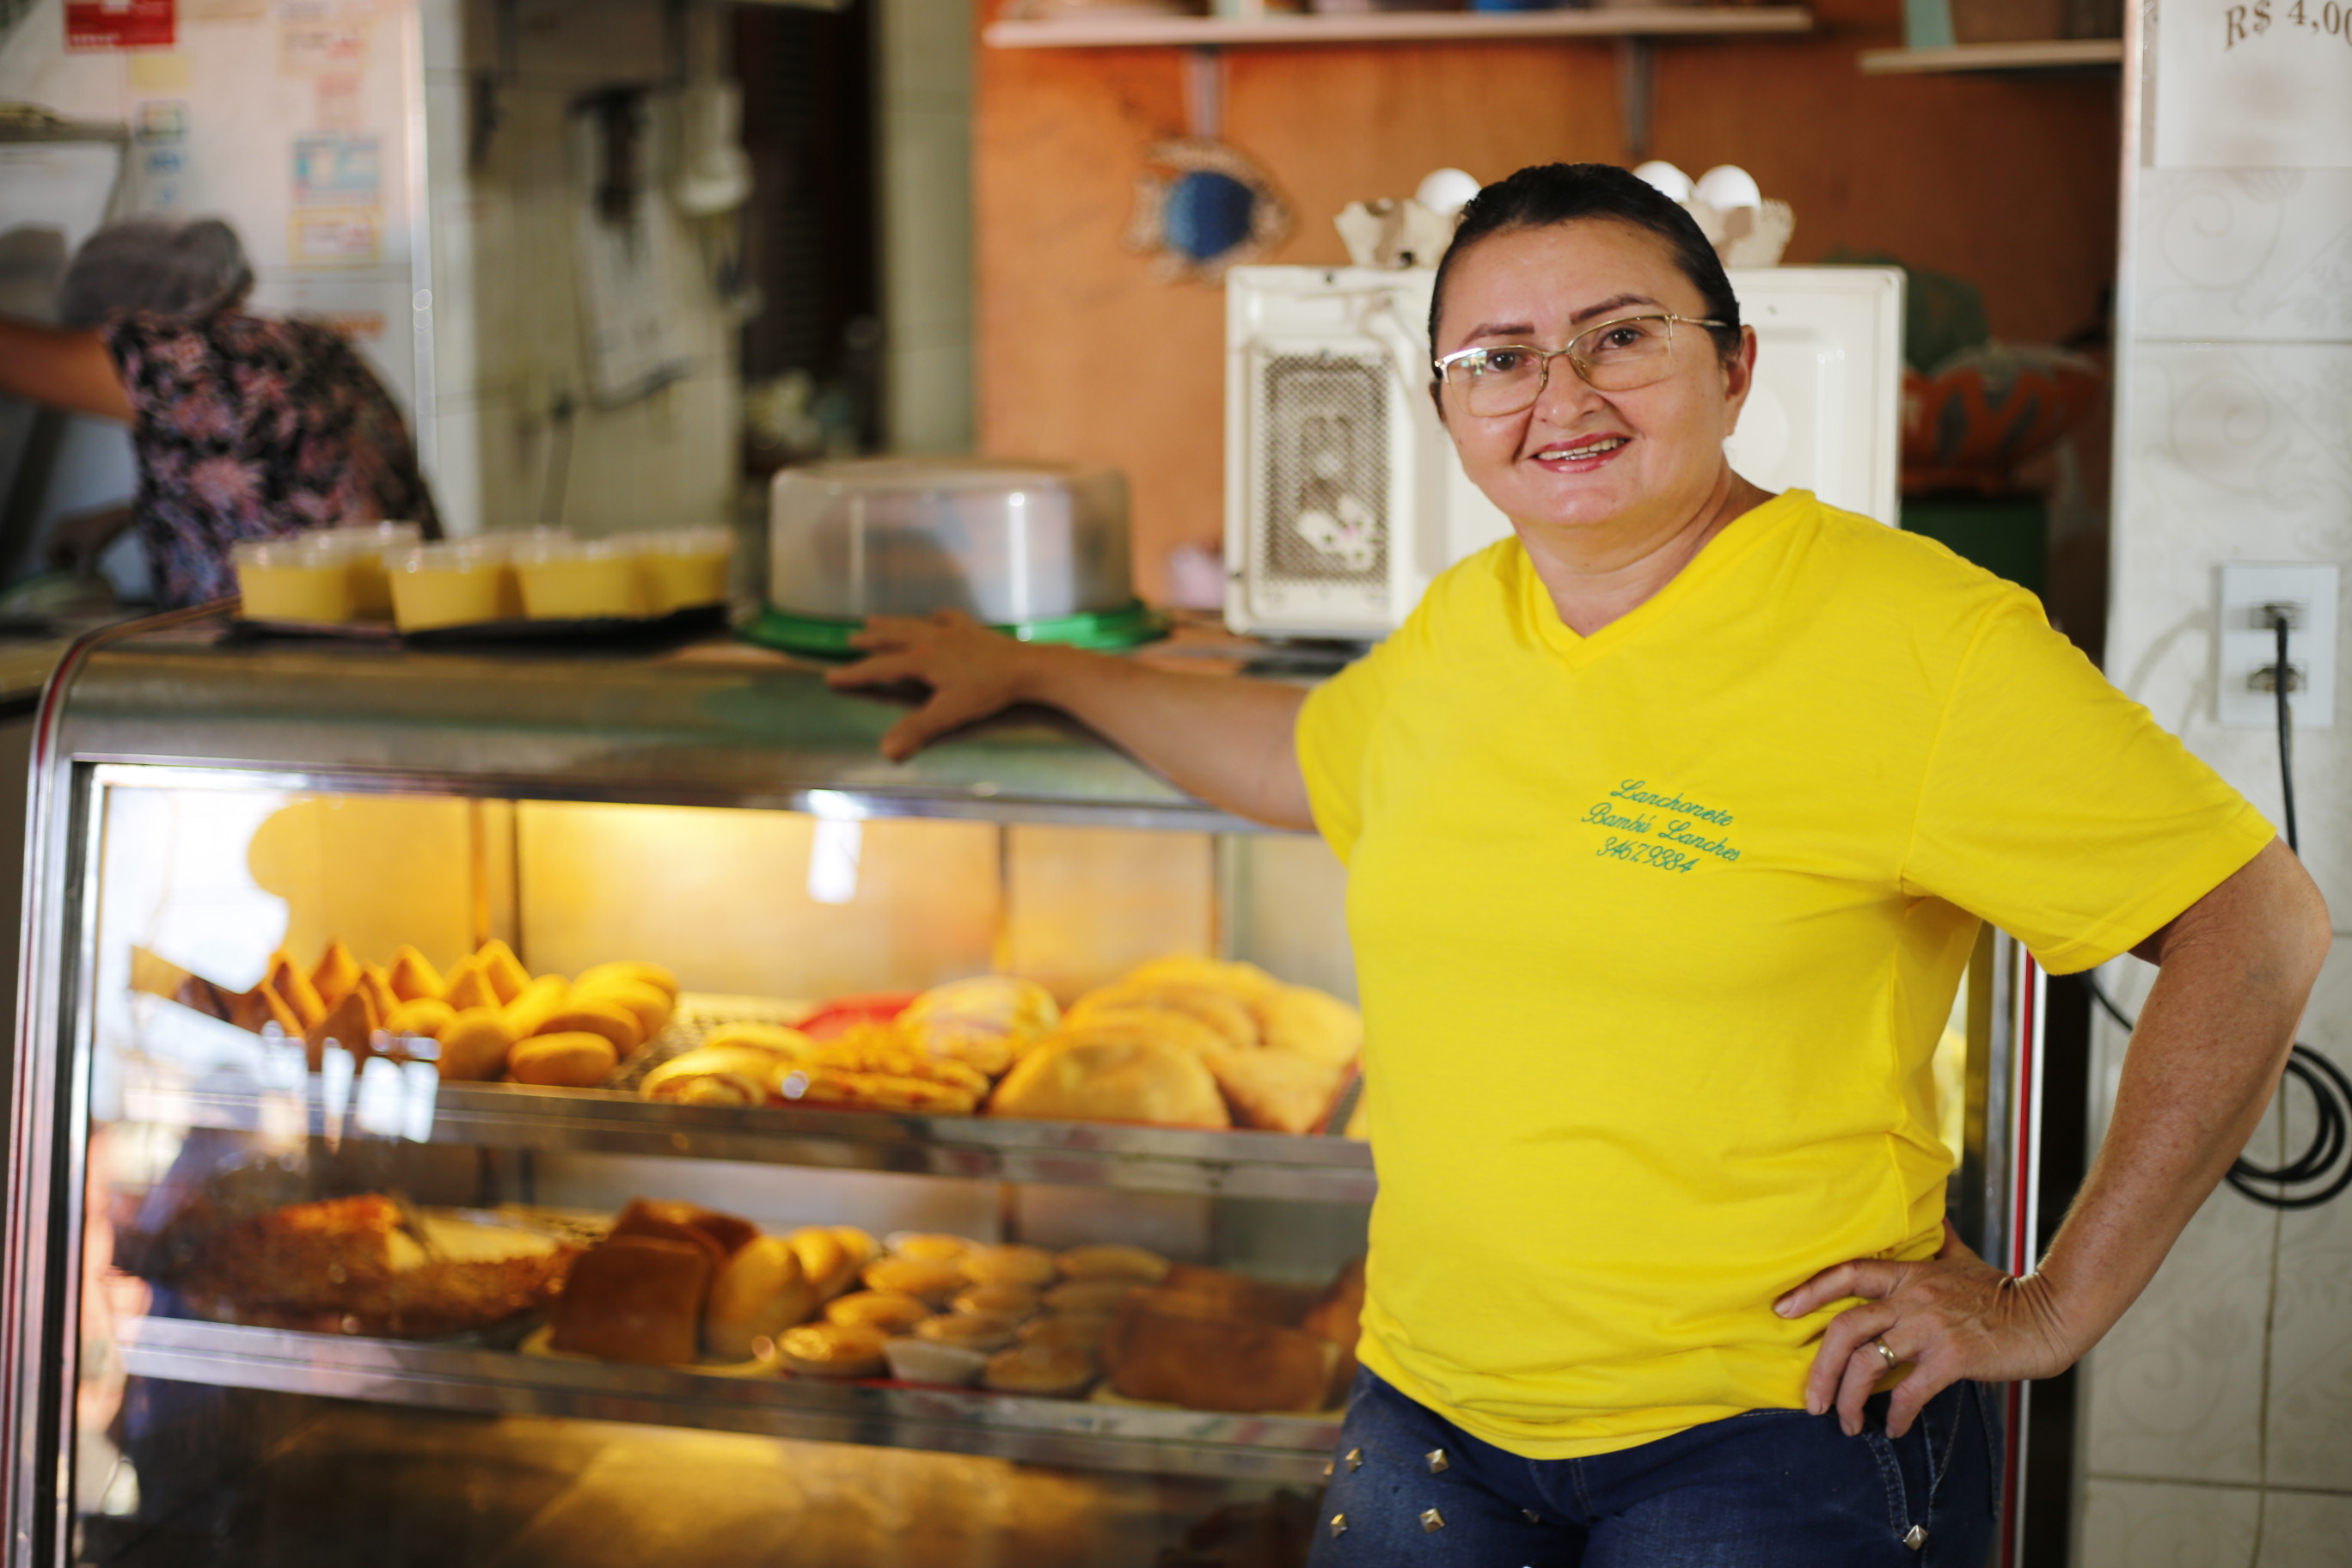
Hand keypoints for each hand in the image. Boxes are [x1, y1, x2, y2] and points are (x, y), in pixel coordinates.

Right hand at [46, 504, 133, 574]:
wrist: (118, 518)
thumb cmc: (102, 535)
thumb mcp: (91, 553)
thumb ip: (83, 566)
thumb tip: (80, 579)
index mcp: (60, 531)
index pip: (48, 551)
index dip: (55, 563)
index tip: (64, 571)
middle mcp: (60, 524)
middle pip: (54, 546)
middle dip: (63, 558)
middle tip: (74, 567)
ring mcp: (68, 522)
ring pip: (63, 542)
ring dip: (70, 552)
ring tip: (82, 560)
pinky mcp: (77, 521)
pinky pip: (70, 536)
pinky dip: (75, 546)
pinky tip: (86, 552)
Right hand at [824, 611, 1044, 760]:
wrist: (1027, 668)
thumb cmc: (987, 692)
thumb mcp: (949, 713)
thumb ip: (917, 730)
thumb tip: (885, 751)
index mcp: (922, 660)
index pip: (880, 668)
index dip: (855, 674)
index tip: (831, 676)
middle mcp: (932, 640)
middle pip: (893, 637)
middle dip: (871, 639)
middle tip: (850, 638)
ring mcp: (953, 631)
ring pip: (915, 624)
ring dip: (893, 623)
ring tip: (875, 619)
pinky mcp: (973, 630)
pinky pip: (948, 619)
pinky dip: (936, 618)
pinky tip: (936, 616)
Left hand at [1773, 1221, 2077, 1437]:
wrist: (2048, 1315)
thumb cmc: (2002, 1292)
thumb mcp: (1962, 1258)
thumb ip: (1938, 1241)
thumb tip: (1930, 1216)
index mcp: (1909, 1274)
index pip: (1847, 1273)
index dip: (1809, 1289)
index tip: (1781, 1309)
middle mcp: (1913, 1298)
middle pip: (1845, 1328)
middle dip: (1820, 1369)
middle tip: (1811, 1400)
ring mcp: (1931, 1328)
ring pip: (1868, 1363)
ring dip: (1850, 1399)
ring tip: (1846, 1423)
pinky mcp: (1953, 1358)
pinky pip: (1909, 1392)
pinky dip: (1894, 1415)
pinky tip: (1892, 1428)